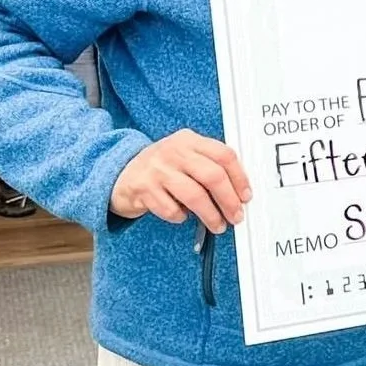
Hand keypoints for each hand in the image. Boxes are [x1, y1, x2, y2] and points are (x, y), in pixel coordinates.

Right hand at [110, 130, 251, 234]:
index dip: (240, 177)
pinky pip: (171, 209)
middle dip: (229, 200)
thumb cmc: (161, 168)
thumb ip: (208, 165)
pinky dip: (181, 217)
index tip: (246, 195)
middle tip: (235, 215)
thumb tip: (238, 191)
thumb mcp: (184, 156)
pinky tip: (182, 216)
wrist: (120, 174)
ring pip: (195, 195)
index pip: (224, 155)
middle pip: (212, 175)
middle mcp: (174, 151)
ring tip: (217, 225)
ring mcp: (157, 169)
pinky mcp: (143, 189)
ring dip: (210, 215)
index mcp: (190, 140)